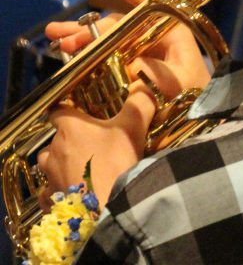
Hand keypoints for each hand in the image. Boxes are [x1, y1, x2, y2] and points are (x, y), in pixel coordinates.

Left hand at [37, 81, 154, 208]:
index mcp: (71, 128)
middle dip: (67, 140)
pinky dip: (56, 191)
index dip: (65, 110)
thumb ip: (140, 103)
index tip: (74, 112)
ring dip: (58, 164)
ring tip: (77, 169)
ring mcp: (50, 175)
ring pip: (47, 164)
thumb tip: (145, 89)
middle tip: (89, 145)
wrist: (109, 202)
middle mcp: (55, 149)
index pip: (57, 111)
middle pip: (54, 139)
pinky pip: (48, 192)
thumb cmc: (118, 159)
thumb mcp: (134, 125)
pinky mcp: (51, 199)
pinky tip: (70, 193)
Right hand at [46, 0, 211, 95]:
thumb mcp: (173, 85)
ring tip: (58, 44)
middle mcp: (161, 47)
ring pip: (113, 45)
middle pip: (122, 26)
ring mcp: (148, 64)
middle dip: (90, 26)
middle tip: (58, 33)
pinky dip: (92, 61)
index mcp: (175, 38)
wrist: (197, 138)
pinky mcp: (137, 82)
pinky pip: (111, 65)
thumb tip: (120, 57)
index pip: (150, 3)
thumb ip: (147, 68)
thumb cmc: (193, 107)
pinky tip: (71, 64)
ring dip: (85, 43)